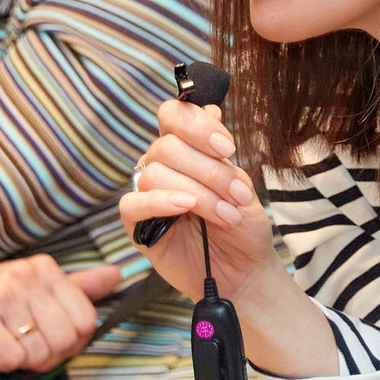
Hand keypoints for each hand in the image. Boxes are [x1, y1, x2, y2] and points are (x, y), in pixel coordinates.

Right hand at [0, 256, 121, 373]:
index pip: (86, 320)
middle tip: (25, 348)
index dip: (73, 343)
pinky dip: (3, 362)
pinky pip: (11, 358)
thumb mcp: (34, 286)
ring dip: (24, 360)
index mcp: (45, 268)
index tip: (50, 340)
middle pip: (65, 340)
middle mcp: (25, 276)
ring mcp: (1, 295)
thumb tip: (117, 276)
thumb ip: (77, 285)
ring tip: (6, 345)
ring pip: (39, 352)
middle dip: (49, 356)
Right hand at [119, 98, 277, 300]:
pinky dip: (160, 201)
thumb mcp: (241, 185)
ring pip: (155, 173)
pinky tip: (185, 206)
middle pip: (166, 146)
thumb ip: (220, 153)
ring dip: (199, 191)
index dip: (196, 125)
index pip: (173, 115)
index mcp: (187, 150)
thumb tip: (210, 108)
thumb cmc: (243, 227)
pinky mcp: (138, 227)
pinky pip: (133, 204)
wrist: (246, 272)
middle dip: (209, 170)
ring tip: (227, 214)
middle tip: (238, 194)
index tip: (227, 147)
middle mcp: (163, 167)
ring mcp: (148, 195)